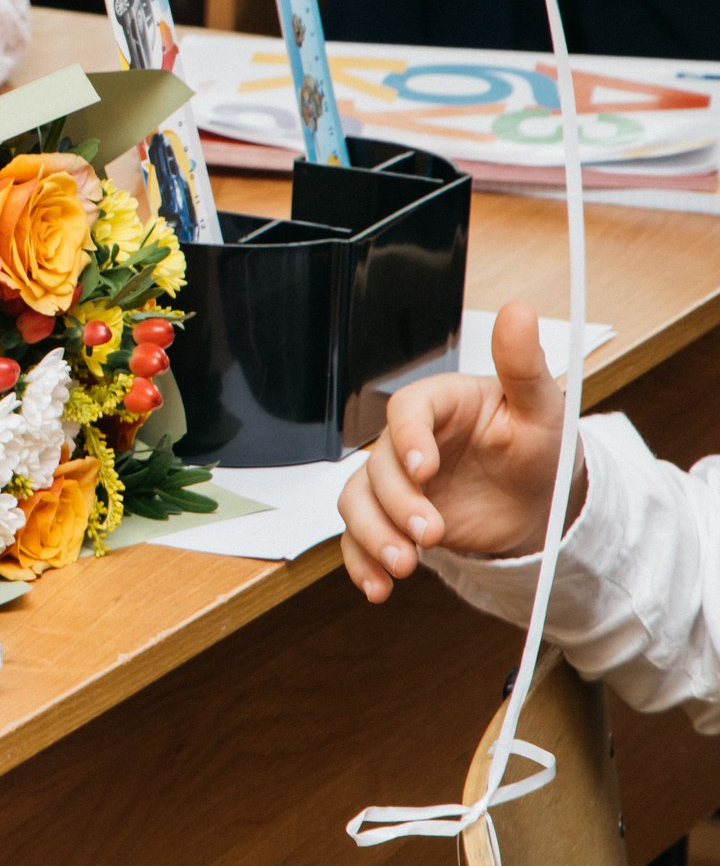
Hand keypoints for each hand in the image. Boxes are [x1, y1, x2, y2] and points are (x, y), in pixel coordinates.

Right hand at [338, 302, 575, 602]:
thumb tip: (520, 312)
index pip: (405, 411)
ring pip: (356, 502)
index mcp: (438, 405)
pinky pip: (358, 539)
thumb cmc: (538, 449)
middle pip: (376, 465)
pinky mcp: (392, 520)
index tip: (424, 469)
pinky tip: (380, 585)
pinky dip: (362, 563)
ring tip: (406, 566)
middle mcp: (407, 443)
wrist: (538, 507)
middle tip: (429, 534)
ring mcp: (396, 484)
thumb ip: (523, 364)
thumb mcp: (541, 408)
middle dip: (396, 504)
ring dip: (373, 536)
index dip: (407, 439)